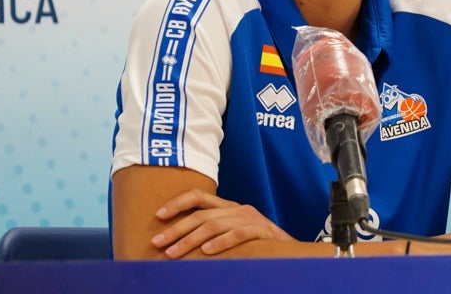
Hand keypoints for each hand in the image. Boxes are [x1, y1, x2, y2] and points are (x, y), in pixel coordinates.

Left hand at [151, 188, 294, 257]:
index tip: (158, 215)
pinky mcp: (262, 231)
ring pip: (214, 225)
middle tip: (157, 242)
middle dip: (175, 228)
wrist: (293, 252)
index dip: (177, 203)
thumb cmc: (257, 245)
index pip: (198, 196)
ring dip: (190, 240)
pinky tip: (206, 252)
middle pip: (200, 214)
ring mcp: (250, 218)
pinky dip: (220, 243)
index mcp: (228, 207)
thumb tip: (179, 243)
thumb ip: (213, 233)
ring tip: (173, 253)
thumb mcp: (233, 233)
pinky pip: (238, 234)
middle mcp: (237, 208)